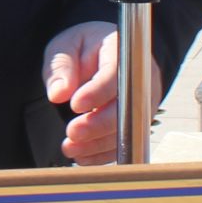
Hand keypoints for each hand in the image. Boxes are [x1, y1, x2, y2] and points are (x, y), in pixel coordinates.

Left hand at [44, 21, 163, 165]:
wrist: (102, 54)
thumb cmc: (84, 48)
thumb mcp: (65, 46)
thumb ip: (61, 66)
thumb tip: (58, 93)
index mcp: (121, 51)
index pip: (114, 73)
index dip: (98, 92)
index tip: (75, 104)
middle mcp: (140, 77)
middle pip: (127, 105)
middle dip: (99, 123)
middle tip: (72, 132)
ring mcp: (143, 101)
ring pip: (128, 128)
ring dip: (99, 143)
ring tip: (71, 148)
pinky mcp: (138, 121)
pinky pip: (126, 141)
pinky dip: (104, 153)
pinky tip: (83, 156)